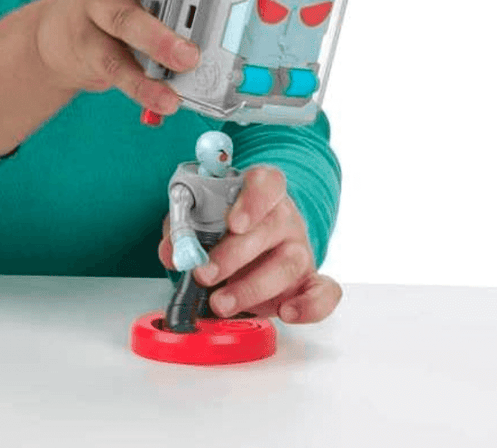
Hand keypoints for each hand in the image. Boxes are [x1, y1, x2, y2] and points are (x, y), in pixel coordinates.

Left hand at [158, 165, 342, 323]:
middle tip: (204, 274)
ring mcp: (300, 248)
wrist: (253, 238)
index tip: (232, 223)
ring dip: (252, 288)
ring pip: (289, 264)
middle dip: (233, 256)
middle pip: (270, 229)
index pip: (267, 183)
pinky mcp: (310, 280)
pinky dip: (311, 306)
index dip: (252, 201)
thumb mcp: (200, 216)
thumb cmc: (224, 224)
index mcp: (261, 190)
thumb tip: (172, 252)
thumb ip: (184, 228)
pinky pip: (323, 292)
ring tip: (221, 303)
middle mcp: (285, 217)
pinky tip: (286, 313)